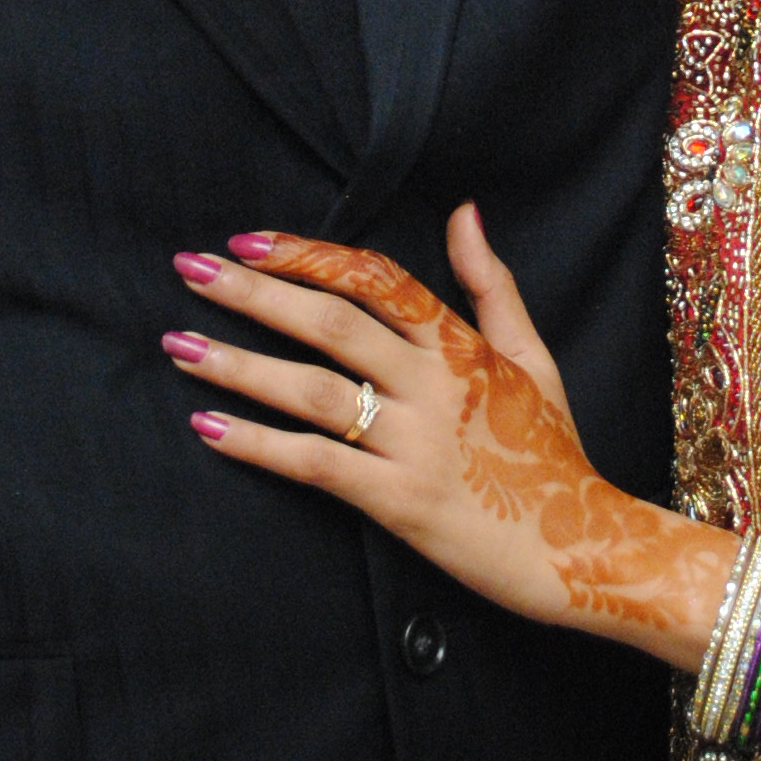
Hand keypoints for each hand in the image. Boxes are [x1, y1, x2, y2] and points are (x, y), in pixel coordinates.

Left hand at [164, 207, 731, 666]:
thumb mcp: (533, 358)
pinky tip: (207, 427)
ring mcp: (416, 444)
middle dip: (252, 292)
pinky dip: (257, 444)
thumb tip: (464, 212)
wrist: (582, 548)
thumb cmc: (551, 452)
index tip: (248, 240)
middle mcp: (434, 385)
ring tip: (178, 344)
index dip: (308, 254)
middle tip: (190, 268)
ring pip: (312, 390)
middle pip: (331, 323)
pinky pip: (316, 464)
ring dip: (238, 365)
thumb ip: (490, 286)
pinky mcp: (399, 502)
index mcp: (460, 345)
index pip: (375, 279)